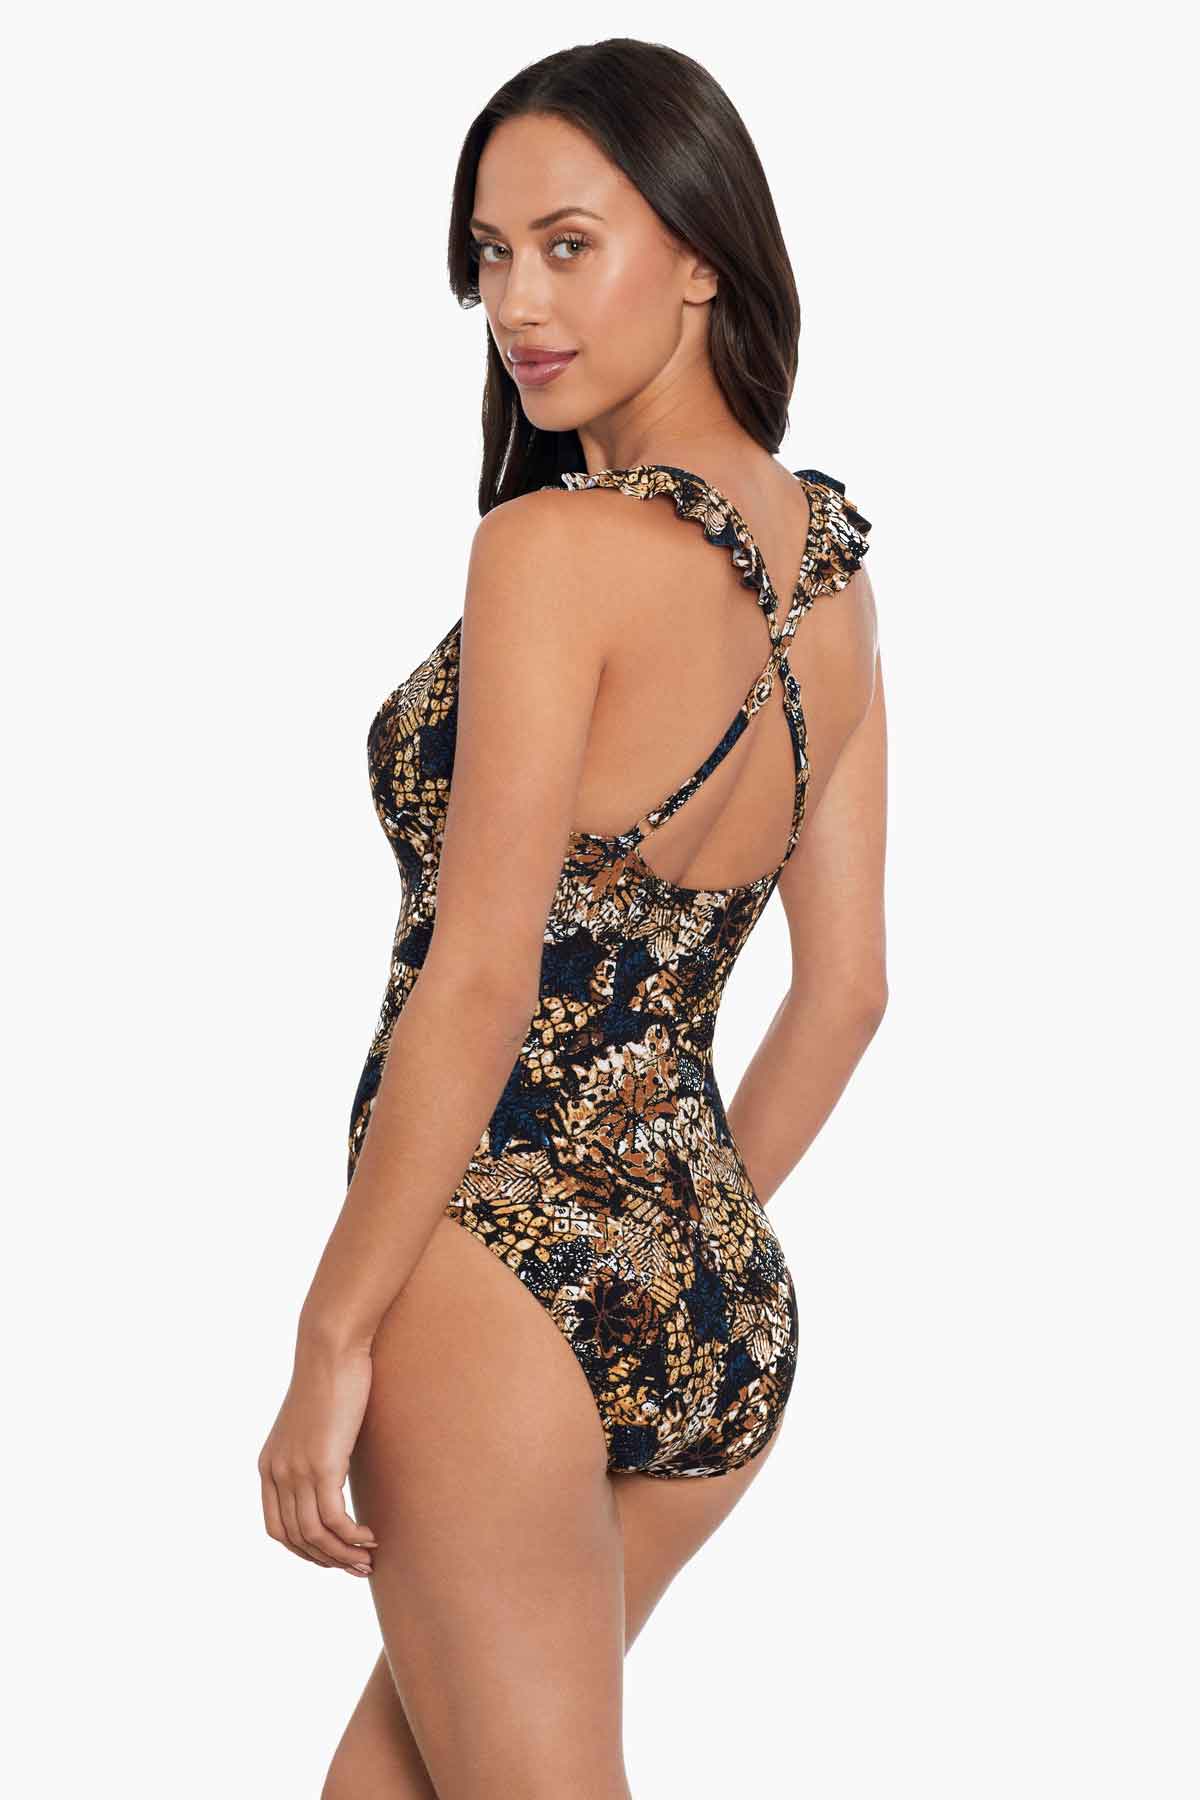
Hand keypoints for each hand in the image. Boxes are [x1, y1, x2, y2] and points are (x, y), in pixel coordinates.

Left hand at [257, 1339, 378, 1575]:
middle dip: (328, 1561)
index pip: (277, 1529)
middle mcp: (277, 1473)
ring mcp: (297, 1471)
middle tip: (358, 1569)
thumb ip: (312, 1453)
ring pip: (316, 1536)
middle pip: (296, 1539)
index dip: (304, 1551)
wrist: (330, 1349)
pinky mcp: (322, 1465)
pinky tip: (371, 1537)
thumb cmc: (329, 1380)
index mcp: (269, 1466)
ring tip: (368, 1561)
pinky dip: (352, 1537)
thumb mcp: (311, 1425)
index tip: (332, 1557)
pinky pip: (334, 1520)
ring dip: (343, 1556)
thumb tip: (333, 1473)